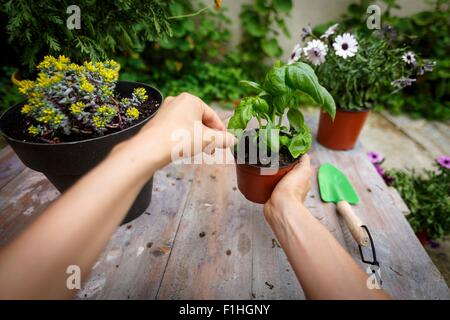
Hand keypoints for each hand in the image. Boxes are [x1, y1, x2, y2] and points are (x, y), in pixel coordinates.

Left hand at [115, 92, 236, 167]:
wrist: (151, 148)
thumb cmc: (180, 139)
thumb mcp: (207, 139)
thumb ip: (223, 139)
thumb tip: (233, 140)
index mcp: (191, 100)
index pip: (212, 115)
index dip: (221, 130)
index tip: (226, 141)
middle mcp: (177, 101)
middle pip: (200, 120)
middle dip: (208, 135)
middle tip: (214, 149)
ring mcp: (166, 111)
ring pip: (188, 124)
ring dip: (197, 137)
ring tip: (201, 151)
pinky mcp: (158, 122)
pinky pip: (176, 128)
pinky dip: (184, 137)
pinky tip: (185, 149)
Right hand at [264, 154, 311, 221]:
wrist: (280, 207)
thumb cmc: (292, 191)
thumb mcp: (303, 170)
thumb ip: (305, 161)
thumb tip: (304, 152)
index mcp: (302, 180)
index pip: (297, 166)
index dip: (291, 159)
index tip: (284, 151)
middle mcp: (293, 187)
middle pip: (286, 171)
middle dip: (280, 165)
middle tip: (272, 157)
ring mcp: (282, 192)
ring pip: (276, 178)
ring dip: (271, 173)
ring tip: (265, 164)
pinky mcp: (271, 196)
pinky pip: (267, 186)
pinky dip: (264, 181)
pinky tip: (260, 176)